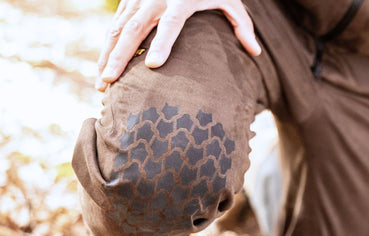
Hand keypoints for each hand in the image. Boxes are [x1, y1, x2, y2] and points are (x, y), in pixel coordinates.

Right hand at [96, 0, 260, 90]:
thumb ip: (242, 25)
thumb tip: (256, 53)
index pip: (171, 23)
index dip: (162, 43)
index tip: (154, 66)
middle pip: (134, 29)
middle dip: (120, 58)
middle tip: (110, 84)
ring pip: (117, 29)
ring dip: (108, 57)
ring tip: (101, 84)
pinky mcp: (128, 0)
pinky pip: (114, 26)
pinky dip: (107, 48)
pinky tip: (104, 68)